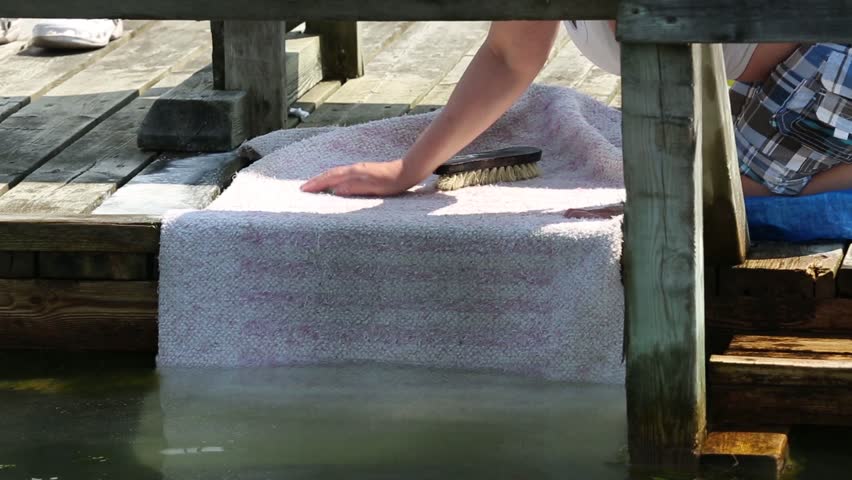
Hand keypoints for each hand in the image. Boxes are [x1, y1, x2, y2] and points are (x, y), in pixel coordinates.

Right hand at [300, 159, 418, 196]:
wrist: (407, 171)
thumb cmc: (392, 182)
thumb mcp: (373, 188)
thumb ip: (354, 188)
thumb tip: (335, 190)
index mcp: (354, 172)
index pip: (331, 178)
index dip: (317, 184)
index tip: (304, 189)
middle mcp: (355, 169)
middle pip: (331, 174)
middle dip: (316, 180)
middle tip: (304, 188)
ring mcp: (359, 169)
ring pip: (336, 173)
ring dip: (324, 179)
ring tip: (315, 185)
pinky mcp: (364, 171)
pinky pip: (343, 174)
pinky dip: (334, 178)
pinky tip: (335, 183)